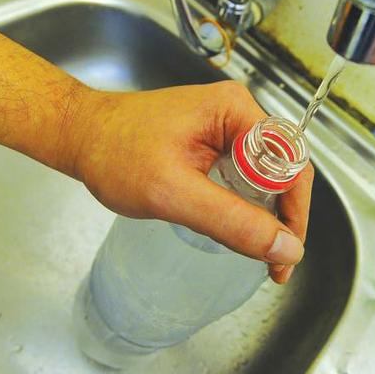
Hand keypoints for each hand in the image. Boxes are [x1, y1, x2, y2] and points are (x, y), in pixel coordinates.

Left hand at [62, 80, 313, 283]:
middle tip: (272, 262)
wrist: (79, 135)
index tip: (284, 254)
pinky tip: (234, 229)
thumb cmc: (114, 153)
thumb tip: (284, 249)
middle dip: (281, 218)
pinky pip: (242, 175)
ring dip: (262, 215)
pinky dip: (242, 205)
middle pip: (282, 170)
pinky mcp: (210, 140)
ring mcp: (223, 126)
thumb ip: (231, 221)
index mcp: (235, 111)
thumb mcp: (174, 194)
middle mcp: (236, 112)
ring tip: (255, 252)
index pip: (290, 163)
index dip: (294, 212)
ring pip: (263, 177)